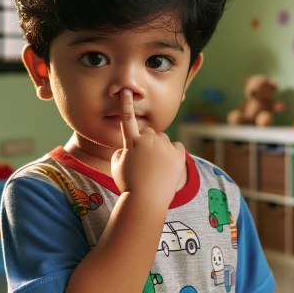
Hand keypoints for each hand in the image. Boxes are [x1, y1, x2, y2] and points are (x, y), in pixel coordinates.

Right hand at [111, 89, 185, 203]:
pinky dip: (173, 153)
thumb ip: (121, 152)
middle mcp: (149, 139)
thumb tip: (128, 148)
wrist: (146, 201)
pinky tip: (167, 167)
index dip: (126, 104)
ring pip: (163, 140)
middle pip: (149, 133)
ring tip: (155, 168)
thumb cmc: (128, 185)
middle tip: (144, 161)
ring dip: (159, 148)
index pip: (127, 119)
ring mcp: (164, 146)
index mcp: (132, 141)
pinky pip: (176, 147)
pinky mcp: (178, 154)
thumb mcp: (115, 167)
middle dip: (147, 142)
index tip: (126, 91)